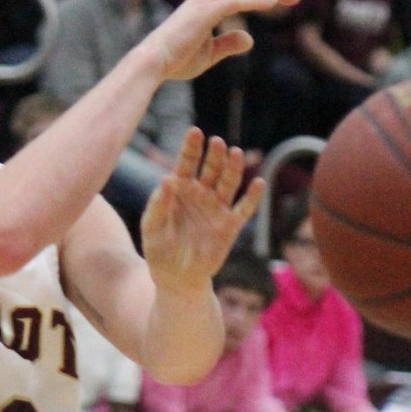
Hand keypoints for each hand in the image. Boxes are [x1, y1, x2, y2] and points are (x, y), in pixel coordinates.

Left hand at [141, 130, 261, 292]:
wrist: (176, 279)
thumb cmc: (159, 251)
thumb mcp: (152, 228)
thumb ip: (157, 205)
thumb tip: (165, 178)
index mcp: (180, 190)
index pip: (186, 163)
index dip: (191, 147)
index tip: (195, 131)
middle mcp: (201, 194)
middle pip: (211, 169)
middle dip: (214, 155)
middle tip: (217, 142)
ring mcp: (217, 208)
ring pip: (229, 183)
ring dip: (233, 168)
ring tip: (235, 153)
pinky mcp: (230, 226)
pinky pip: (244, 209)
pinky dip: (252, 197)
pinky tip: (258, 182)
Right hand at [146, 0, 297, 81]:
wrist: (153, 64)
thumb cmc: (176, 60)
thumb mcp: (210, 54)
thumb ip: (229, 44)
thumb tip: (250, 39)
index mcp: (205, 4)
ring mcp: (204, 2)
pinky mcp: (205, 12)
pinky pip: (236, 2)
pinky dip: (256, 0)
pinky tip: (274, 4)